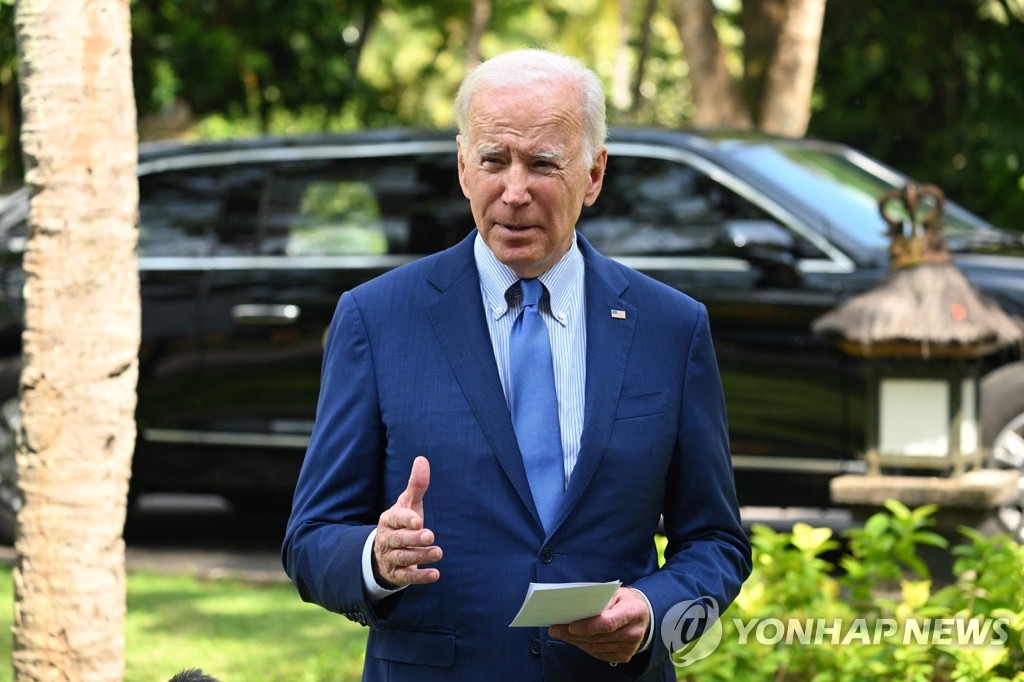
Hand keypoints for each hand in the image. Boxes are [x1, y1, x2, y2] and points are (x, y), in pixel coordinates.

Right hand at [372, 456, 441, 586]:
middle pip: (398, 540)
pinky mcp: (396, 575)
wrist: (383, 553)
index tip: (418, 520)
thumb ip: (416, 485)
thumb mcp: (408, 504)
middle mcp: (387, 539)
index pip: (396, 519)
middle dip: (414, 538)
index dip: (406, 520)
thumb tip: (422, 459)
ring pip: (403, 558)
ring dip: (420, 556)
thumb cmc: (402, 523)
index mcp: (389, 520)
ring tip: (438, 553)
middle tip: (430, 535)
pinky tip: (436, 575)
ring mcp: (390, 558)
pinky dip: (420, 577)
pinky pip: (407, 578)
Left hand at [548, 587, 649, 663]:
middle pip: (599, 637)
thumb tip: (576, 607)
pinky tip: (574, 639)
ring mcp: (630, 646)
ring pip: (596, 647)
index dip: (588, 626)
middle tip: (556, 629)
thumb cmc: (625, 600)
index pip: (608, 622)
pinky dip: (585, 647)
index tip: (570, 625)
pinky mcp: (625, 655)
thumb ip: (600, 599)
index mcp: (634, 611)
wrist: (643, 614)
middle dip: (574, 634)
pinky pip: (599, 654)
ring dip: (576, 641)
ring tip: (561, 633)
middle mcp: (634, 631)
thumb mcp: (616, 592)